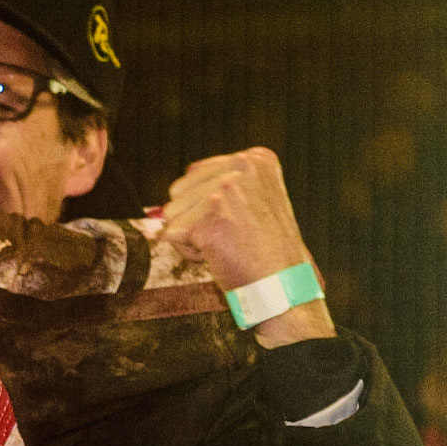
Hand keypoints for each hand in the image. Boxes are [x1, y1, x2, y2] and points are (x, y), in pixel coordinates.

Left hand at [161, 147, 334, 346]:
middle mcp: (241, 168)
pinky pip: (172, 235)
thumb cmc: (266, 250)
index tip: (238, 221)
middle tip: (233, 237)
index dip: (205, 206)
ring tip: (228, 246)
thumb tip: (162, 203)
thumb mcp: (253, 202)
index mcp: (255, 159)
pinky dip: (190, 253)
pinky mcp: (209, 223)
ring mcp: (225, 194)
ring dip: (192, 237)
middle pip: (178, 191)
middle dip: (195, 220)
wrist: (284, 285)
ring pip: (173, 213)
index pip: (194, 173)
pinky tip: (219, 257)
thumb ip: (216, 188)